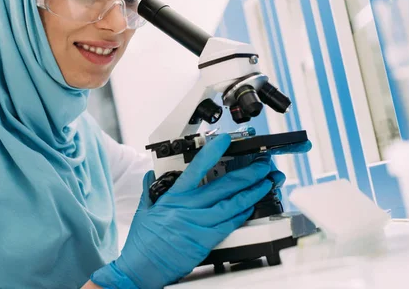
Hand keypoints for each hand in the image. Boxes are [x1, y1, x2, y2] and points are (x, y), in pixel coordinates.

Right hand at [90, 133, 276, 288]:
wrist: (142, 268)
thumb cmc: (143, 241)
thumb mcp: (144, 209)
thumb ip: (150, 188)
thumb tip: (151, 173)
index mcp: (174, 196)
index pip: (196, 168)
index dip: (212, 152)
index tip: (224, 140)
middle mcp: (188, 208)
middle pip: (224, 186)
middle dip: (247, 173)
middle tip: (261, 164)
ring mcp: (199, 224)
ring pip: (232, 204)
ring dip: (253, 192)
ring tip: (266, 183)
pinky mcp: (205, 241)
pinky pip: (229, 224)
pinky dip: (243, 213)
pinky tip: (252, 206)